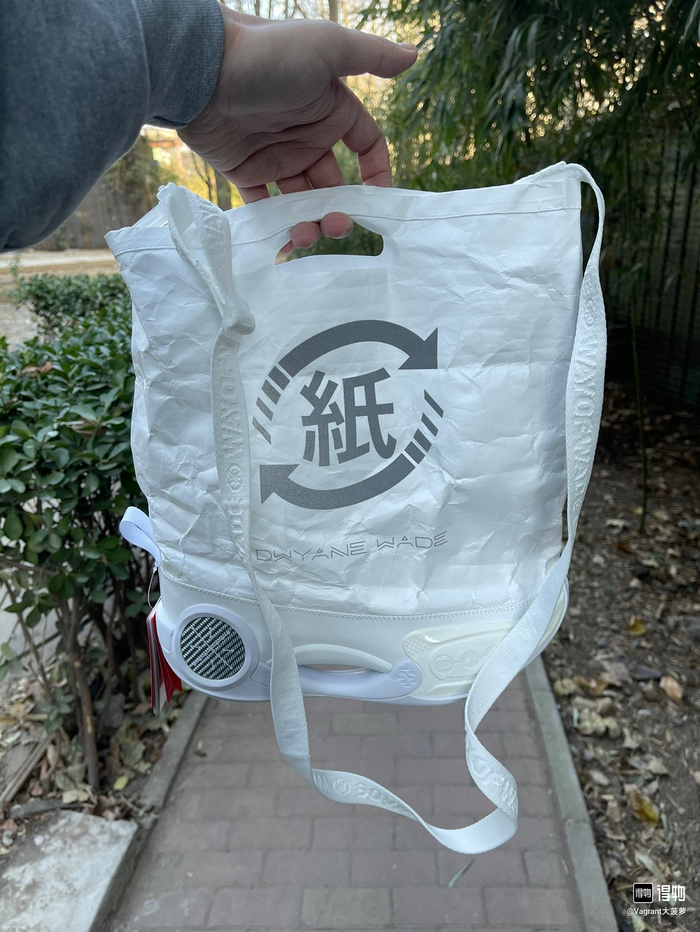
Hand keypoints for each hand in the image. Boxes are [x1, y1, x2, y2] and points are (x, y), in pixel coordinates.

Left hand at [179, 10, 416, 253]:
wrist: (200, 68)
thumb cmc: (268, 54)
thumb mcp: (327, 48)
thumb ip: (371, 56)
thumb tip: (414, 55)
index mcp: (330, 110)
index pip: (365, 145)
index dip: (376, 172)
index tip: (378, 201)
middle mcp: (306, 135)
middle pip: (333, 183)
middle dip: (339, 208)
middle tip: (335, 227)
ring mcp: (275, 155)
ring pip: (301, 200)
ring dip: (309, 222)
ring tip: (305, 236)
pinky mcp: (244, 171)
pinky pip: (265, 205)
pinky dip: (274, 226)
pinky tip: (282, 241)